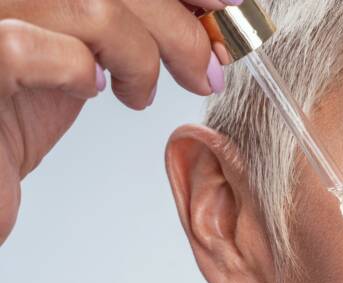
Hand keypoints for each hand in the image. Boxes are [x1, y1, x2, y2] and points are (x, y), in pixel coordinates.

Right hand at [0, 0, 235, 244]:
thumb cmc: (16, 115)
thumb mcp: (84, 53)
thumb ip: (132, 21)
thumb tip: (210, 8)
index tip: (225, 9)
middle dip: (178, 26)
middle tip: (205, 72)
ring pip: (92, 7)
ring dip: (139, 56)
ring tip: (138, 93)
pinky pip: (30, 48)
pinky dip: (77, 71)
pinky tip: (89, 90)